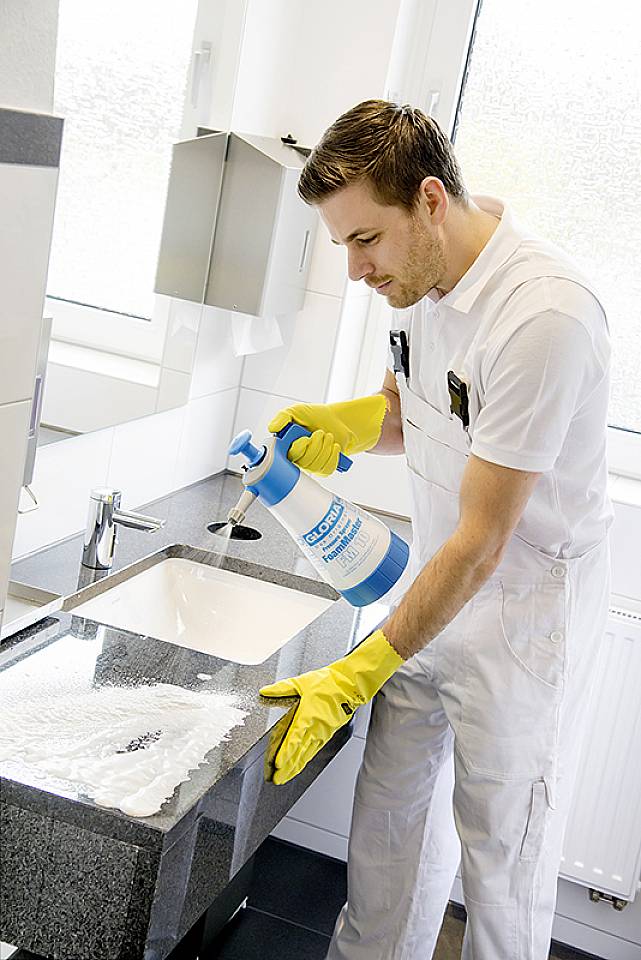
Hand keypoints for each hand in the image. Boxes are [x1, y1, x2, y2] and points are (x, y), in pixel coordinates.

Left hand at [259, 629, 403, 783]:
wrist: (349, 685)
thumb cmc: (328, 683)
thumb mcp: (300, 683)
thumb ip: (280, 690)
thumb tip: (264, 693)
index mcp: (308, 715)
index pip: (295, 738)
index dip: (286, 752)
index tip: (278, 763)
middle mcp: (315, 728)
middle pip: (299, 751)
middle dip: (287, 767)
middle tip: (276, 779)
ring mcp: (322, 733)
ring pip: (306, 754)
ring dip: (295, 767)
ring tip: (285, 778)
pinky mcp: (326, 734)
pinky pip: (313, 750)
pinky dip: (305, 760)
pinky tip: (299, 766)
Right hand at [268, 395, 387, 476]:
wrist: (337, 420)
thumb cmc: (316, 415)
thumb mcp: (296, 411)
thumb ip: (282, 417)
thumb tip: (271, 428)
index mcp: (287, 445)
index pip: (288, 455)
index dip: (298, 449)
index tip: (306, 438)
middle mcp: (297, 457)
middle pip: (304, 462)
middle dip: (316, 445)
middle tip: (321, 432)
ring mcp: (310, 464)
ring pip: (315, 466)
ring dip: (326, 448)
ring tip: (328, 436)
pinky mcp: (323, 468)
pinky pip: (326, 469)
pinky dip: (333, 456)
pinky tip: (334, 447)